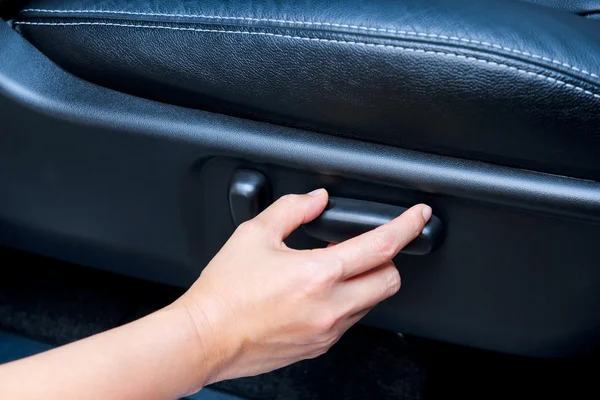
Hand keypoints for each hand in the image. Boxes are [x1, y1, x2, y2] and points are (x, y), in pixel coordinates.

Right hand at [173, 189, 431, 384]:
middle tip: (366, 247)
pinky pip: (350, 322)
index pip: (381, 245)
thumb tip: (316, 200)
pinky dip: (346, 303)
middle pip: (390, 280)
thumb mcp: (254, 235)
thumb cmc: (224, 291)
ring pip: (372, 303)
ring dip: (364, 283)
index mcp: (317, 274)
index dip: (407, 226)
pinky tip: (319, 294)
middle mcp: (330, 307)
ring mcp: (327, 331)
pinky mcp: (319, 347)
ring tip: (332, 270)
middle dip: (387, 260)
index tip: (418, 216)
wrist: (204, 338)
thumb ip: (292, 209)